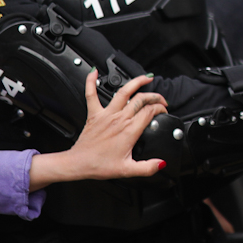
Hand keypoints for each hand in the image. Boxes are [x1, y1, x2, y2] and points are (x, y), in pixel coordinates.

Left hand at [27, 70, 169, 190]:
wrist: (78, 163)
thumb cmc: (99, 165)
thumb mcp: (128, 170)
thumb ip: (148, 167)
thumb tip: (161, 163)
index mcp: (129, 130)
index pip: (150, 111)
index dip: (160, 108)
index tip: (164, 110)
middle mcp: (119, 119)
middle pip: (141, 99)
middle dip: (154, 96)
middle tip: (160, 99)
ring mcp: (106, 114)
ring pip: (123, 92)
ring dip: (136, 82)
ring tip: (145, 78)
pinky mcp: (94, 114)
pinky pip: (91, 94)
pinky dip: (91, 82)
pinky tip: (94, 72)